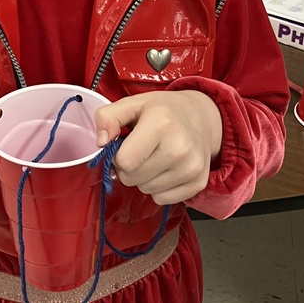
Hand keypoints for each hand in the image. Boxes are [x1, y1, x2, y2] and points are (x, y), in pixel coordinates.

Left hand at [94, 90, 222, 205]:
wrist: (203, 118)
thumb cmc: (164, 111)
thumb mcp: (133, 103)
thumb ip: (108, 117)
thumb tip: (101, 142)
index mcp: (161, 123)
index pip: (124, 161)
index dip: (118, 155)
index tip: (126, 144)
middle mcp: (180, 148)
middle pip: (132, 178)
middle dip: (129, 167)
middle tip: (141, 150)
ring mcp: (192, 168)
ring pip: (146, 190)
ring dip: (144, 177)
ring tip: (155, 157)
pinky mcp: (198, 183)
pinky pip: (162, 199)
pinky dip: (159, 188)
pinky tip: (167, 168)